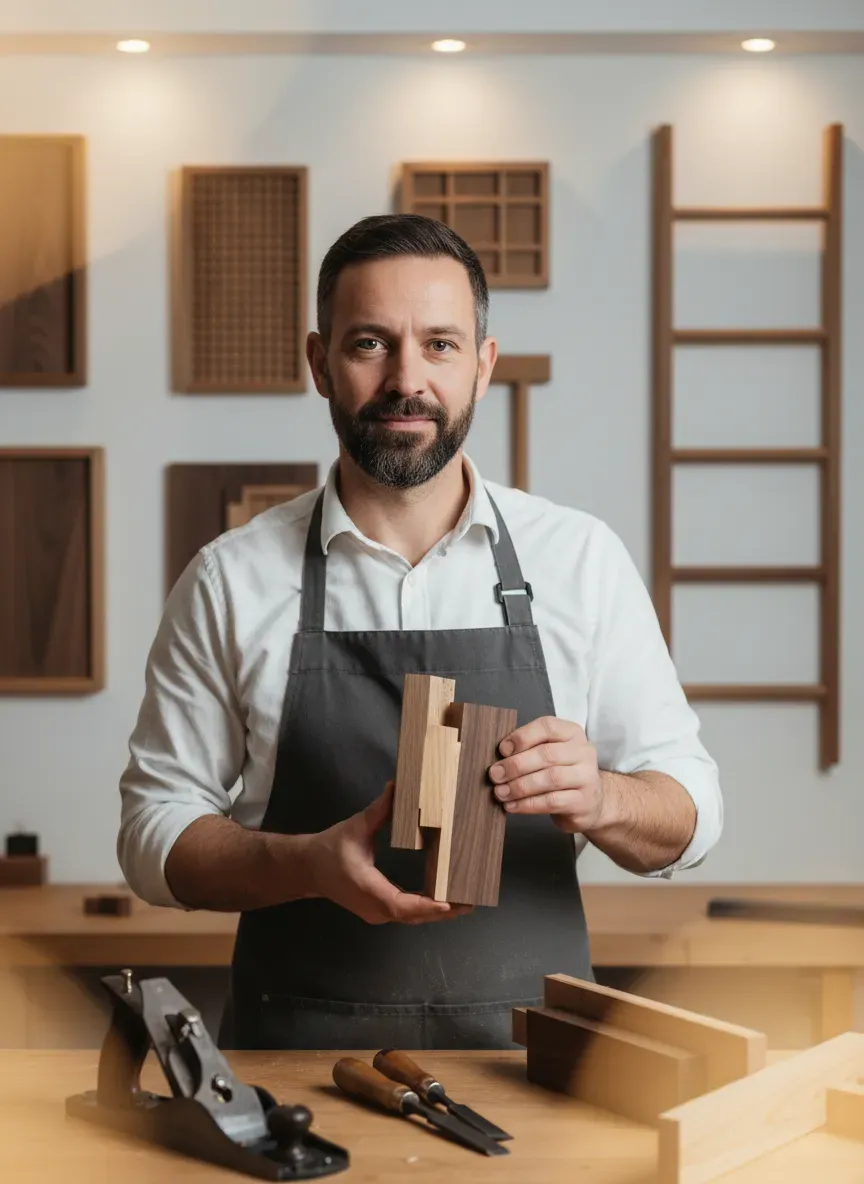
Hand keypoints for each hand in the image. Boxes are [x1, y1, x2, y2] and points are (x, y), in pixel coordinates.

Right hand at [302, 782, 472, 925]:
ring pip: (411, 917)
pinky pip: (406, 913)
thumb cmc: (330, 847)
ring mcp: (376, 913)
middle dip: (442, 911)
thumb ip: (379, 810)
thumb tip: (397, 787)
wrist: (308, 868)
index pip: (400, 904)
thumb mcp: (356, 826)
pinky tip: (445, 899)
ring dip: (437, 912)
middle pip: (413, 915)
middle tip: (470, 901)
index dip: (425, 905)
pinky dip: (426, 908)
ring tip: (464, 901)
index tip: (448, 902)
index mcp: (367, 887)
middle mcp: (374, 907)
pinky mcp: (379, 910)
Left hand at [488, 716, 605, 833]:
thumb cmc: (562, 774)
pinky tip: (512, 806)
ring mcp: (587, 777)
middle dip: (516, 765)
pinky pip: (552, 801)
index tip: (502, 750)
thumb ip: (530, 750)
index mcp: (572, 733)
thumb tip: (499, 758)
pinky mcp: (583, 802)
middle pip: (547, 754)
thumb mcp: (551, 754)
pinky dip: (528, 804)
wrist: (590, 804)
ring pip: (550, 778)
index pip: (547, 727)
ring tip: (500, 793)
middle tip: (495, 775)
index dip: (522, 737)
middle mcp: (583, 752)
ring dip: (520, 786)